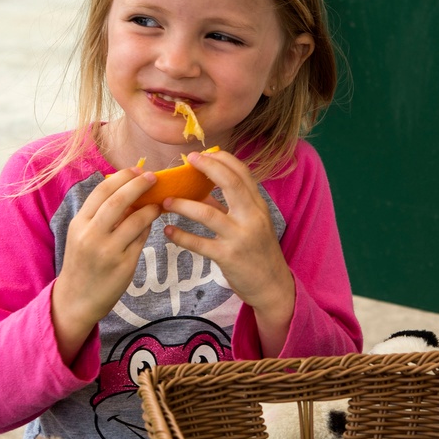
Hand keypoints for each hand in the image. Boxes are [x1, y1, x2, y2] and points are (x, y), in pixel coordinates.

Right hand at [51, 168, 160, 364]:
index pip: (101, 192)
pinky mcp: (124, 265)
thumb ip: (100, 214)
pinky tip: (152, 223)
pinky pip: (142, 239)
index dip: (122, 177)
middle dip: (138, 185)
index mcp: (79, 223)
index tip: (137, 169)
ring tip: (158, 203)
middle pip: (118, 201)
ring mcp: (108, 251)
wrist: (76, 299)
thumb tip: (128, 189)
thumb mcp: (82, 234)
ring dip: (150, 208)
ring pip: (135, 220)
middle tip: (154, 177)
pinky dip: (149, 227)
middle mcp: (91, 236)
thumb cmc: (82, 261)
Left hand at [162, 150, 294, 356]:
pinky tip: (168, 231)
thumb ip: (229, 207)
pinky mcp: (228, 257)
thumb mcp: (251, 224)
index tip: (203, 154)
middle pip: (230, 184)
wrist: (272, 285)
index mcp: (258, 206)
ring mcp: (240, 237)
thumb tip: (201, 190)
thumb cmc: (259, 251)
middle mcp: (252, 217)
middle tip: (188, 161)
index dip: (222, 159)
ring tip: (166, 200)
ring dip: (184, 204)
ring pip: (208, 214)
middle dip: (208, 168)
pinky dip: (181, 236)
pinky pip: (200, 244)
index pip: (243, 173)